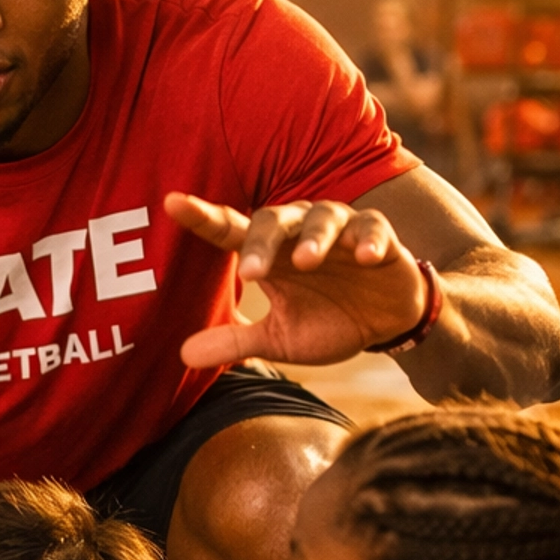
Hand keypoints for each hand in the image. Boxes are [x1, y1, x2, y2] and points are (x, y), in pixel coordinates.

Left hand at [166, 191, 429, 369]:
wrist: (388, 321)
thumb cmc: (329, 319)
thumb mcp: (280, 338)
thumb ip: (236, 341)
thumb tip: (183, 356)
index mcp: (271, 252)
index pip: (231, 229)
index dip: (201, 216)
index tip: (171, 203)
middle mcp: (300, 231)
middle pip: (273, 221)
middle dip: (260, 244)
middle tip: (250, 273)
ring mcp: (341, 230)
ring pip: (323, 218)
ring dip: (313, 238)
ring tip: (306, 262)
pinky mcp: (379, 237)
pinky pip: (373, 229)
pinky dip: (368, 241)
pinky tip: (365, 257)